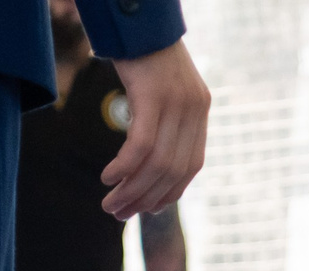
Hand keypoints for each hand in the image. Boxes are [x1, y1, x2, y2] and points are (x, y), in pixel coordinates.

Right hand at [104, 42, 210, 219]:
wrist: (137, 15)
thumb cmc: (142, 51)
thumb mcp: (160, 88)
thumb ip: (161, 118)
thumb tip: (146, 155)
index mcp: (199, 111)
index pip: (191, 166)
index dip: (169, 193)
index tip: (147, 209)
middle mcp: (194, 110)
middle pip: (173, 171)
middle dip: (145, 199)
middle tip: (119, 213)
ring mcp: (177, 103)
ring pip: (157, 163)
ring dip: (132, 189)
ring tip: (110, 204)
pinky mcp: (154, 96)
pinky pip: (141, 144)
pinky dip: (125, 167)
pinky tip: (109, 177)